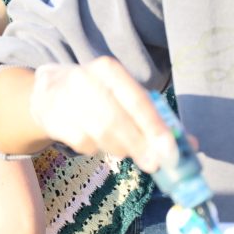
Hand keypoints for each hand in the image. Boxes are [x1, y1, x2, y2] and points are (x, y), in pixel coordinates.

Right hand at [29, 58, 176, 172]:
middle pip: (117, 120)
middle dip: (139, 146)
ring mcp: (65, 101)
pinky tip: (96, 140)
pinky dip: (96, 149)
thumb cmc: (95, 94)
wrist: (44, 93)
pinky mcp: (54, 121)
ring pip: (101, 135)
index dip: (155, 127)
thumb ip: (153, 115)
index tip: (170, 151)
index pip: (137, 100)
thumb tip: (189, 142)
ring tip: (125, 149)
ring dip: (120, 149)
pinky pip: (84, 144)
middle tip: (155, 164)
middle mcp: (84, 81)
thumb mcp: (121, 93)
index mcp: (108, 69)